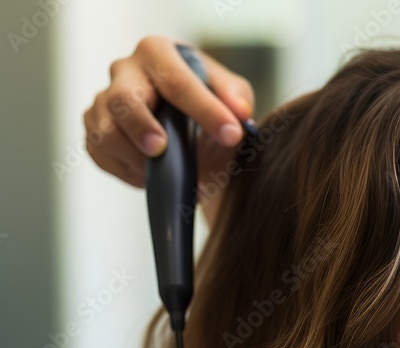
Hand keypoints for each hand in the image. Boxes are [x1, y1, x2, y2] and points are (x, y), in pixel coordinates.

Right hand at [83, 35, 254, 225]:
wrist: (184, 123)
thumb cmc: (206, 101)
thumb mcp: (229, 93)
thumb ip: (236, 97)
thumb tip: (239, 111)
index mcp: (157, 53)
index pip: (178, 82)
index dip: (207, 111)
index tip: (232, 134)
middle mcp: (124, 71)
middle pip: (123, 100)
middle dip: (142, 128)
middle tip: (162, 149)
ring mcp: (103, 101)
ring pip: (105, 132)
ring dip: (135, 159)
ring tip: (166, 174)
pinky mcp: (93, 130)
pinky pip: (100, 155)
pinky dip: (127, 171)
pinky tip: (150, 176)